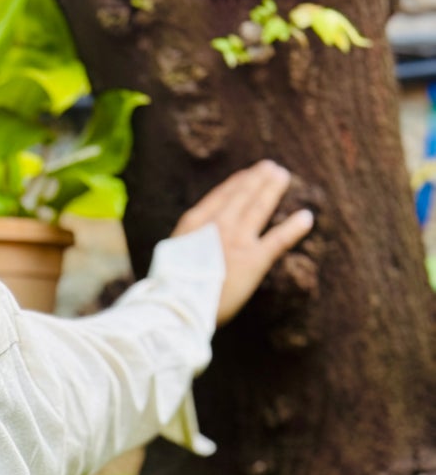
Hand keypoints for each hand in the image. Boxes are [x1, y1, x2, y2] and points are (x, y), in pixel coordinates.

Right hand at [172, 161, 313, 324]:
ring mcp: (237, 240)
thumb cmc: (168, 289)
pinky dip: (294, 227)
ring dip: (273, 189)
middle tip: (271, 168)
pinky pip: (279, 238)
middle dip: (258, 179)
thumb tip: (192, 244)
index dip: (237, 183)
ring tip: (283, 177)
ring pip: (260, 207)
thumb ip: (185, 243)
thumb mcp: (170, 256)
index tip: (246, 175)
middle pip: (243, 194)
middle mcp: (218, 225)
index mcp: (195, 222)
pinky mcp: (254, 259)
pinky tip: (306, 217)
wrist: (176, 306)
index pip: (220, 195)